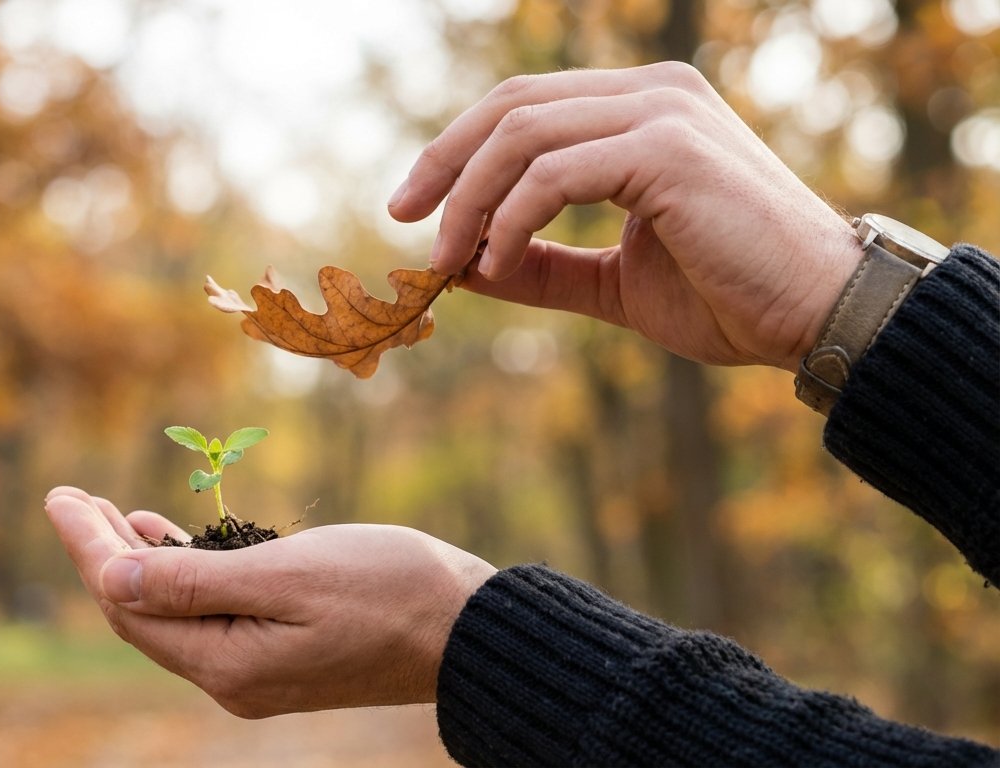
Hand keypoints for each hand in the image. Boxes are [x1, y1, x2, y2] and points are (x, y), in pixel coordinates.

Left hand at [43, 486, 496, 717]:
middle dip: (103, 554)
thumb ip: (195, 580)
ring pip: (173, 614)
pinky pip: (209, 616)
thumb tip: (112, 577)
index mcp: (228, 664)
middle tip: (71, 498)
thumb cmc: (388, 589)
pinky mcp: (280, 656)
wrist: (469, 631)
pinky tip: (170, 539)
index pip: (130, 603)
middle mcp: (233, 679)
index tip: (58, 497)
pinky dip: (183, 575)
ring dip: (139, 562)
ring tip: (108, 512)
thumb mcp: (287, 574)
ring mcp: (257, 672)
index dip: (88, 548)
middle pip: (142, 614)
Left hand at [388, 61, 861, 370]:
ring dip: (469, 201)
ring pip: (521, 135)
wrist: (815, 315)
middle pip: (511, 106)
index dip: (458, 151)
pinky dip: (509, 221)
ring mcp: (661, 112)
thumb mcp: (614, 279)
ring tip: (448, 260)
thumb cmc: (728, 296)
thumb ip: (543, 264)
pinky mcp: (666, 149)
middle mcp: (652, 93)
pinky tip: (497, 263)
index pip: (524, 107)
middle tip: (402, 220)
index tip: (412, 208)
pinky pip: (551, 174)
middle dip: (443, 163)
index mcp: (643, 109)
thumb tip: (462, 265)